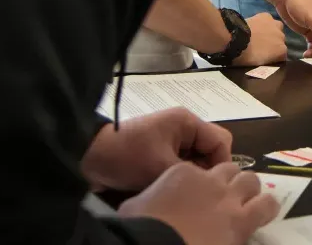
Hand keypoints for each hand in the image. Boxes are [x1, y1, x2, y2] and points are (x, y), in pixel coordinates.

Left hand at [81, 108, 231, 192]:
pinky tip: (171, 187)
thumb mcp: (162, 166)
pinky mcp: (160, 151)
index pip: (221, 141)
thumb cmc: (127, 156)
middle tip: (197, 188)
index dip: (222, 163)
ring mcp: (171, 139)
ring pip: (196, 158)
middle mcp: (183, 127)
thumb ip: (192, 173)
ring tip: (182, 189)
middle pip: (210, 149)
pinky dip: (180, 175)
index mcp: (187, 121)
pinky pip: (181, 163)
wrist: (89, 156)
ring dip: (192, 174)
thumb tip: (211, 184)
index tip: (214, 185)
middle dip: (207, 170)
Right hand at [119, 161, 278, 244]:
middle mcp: (209, 180)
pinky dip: (267, 208)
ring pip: (251, 181)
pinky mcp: (242, 220)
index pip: (198, 170)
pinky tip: (264, 214)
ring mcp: (228, 198)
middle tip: (226, 197)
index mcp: (181, 173)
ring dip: (249, 191)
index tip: (198, 195)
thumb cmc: (141, 227)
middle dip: (230, 181)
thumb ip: (150, 198)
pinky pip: (267, 206)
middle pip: (230, 170)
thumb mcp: (135, 206)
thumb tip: (146, 205)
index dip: (201, 183)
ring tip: (248, 203)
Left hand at [232, 13, 286, 65]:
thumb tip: (266, 60)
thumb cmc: (245, 56)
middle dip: (273, 44)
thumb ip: (267, 61)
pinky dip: (263, 22)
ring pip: (277, 28)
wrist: (235, 39)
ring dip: (271, 31)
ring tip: (259, 34)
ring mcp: (275, 25)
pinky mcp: (266, 16)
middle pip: (280, 41)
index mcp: (282, 51)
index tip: (265, 58)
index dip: (274, 57)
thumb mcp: (258, 65)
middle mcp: (282, 37)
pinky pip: (267, 20)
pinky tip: (255, 25)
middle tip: (261, 47)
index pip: (282, 56)